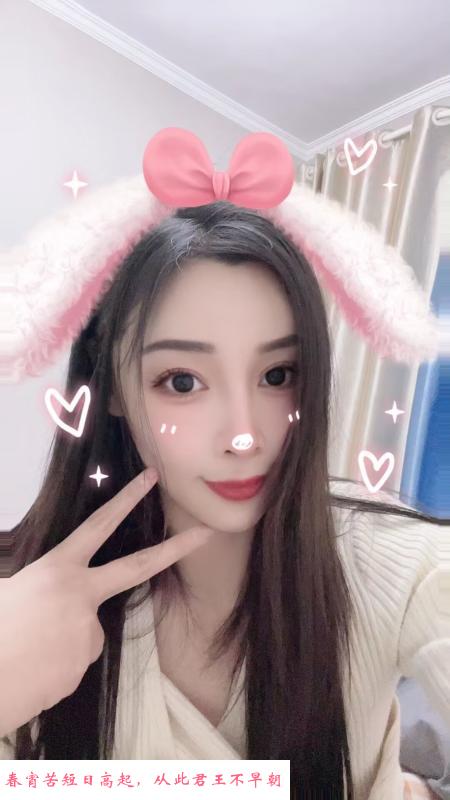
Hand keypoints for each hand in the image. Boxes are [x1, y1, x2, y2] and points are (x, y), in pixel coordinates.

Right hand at [0, 468, 214, 736]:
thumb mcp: (6, 590)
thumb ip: (33, 585)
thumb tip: (41, 596)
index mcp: (58, 569)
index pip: (98, 526)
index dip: (126, 499)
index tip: (151, 477)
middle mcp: (82, 596)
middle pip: (137, 566)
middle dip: (176, 547)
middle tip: (207, 533)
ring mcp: (87, 632)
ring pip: (83, 632)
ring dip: (60, 641)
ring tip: (26, 651)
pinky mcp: (83, 666)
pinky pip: (72, 662)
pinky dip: (53, 667)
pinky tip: (32, 671)